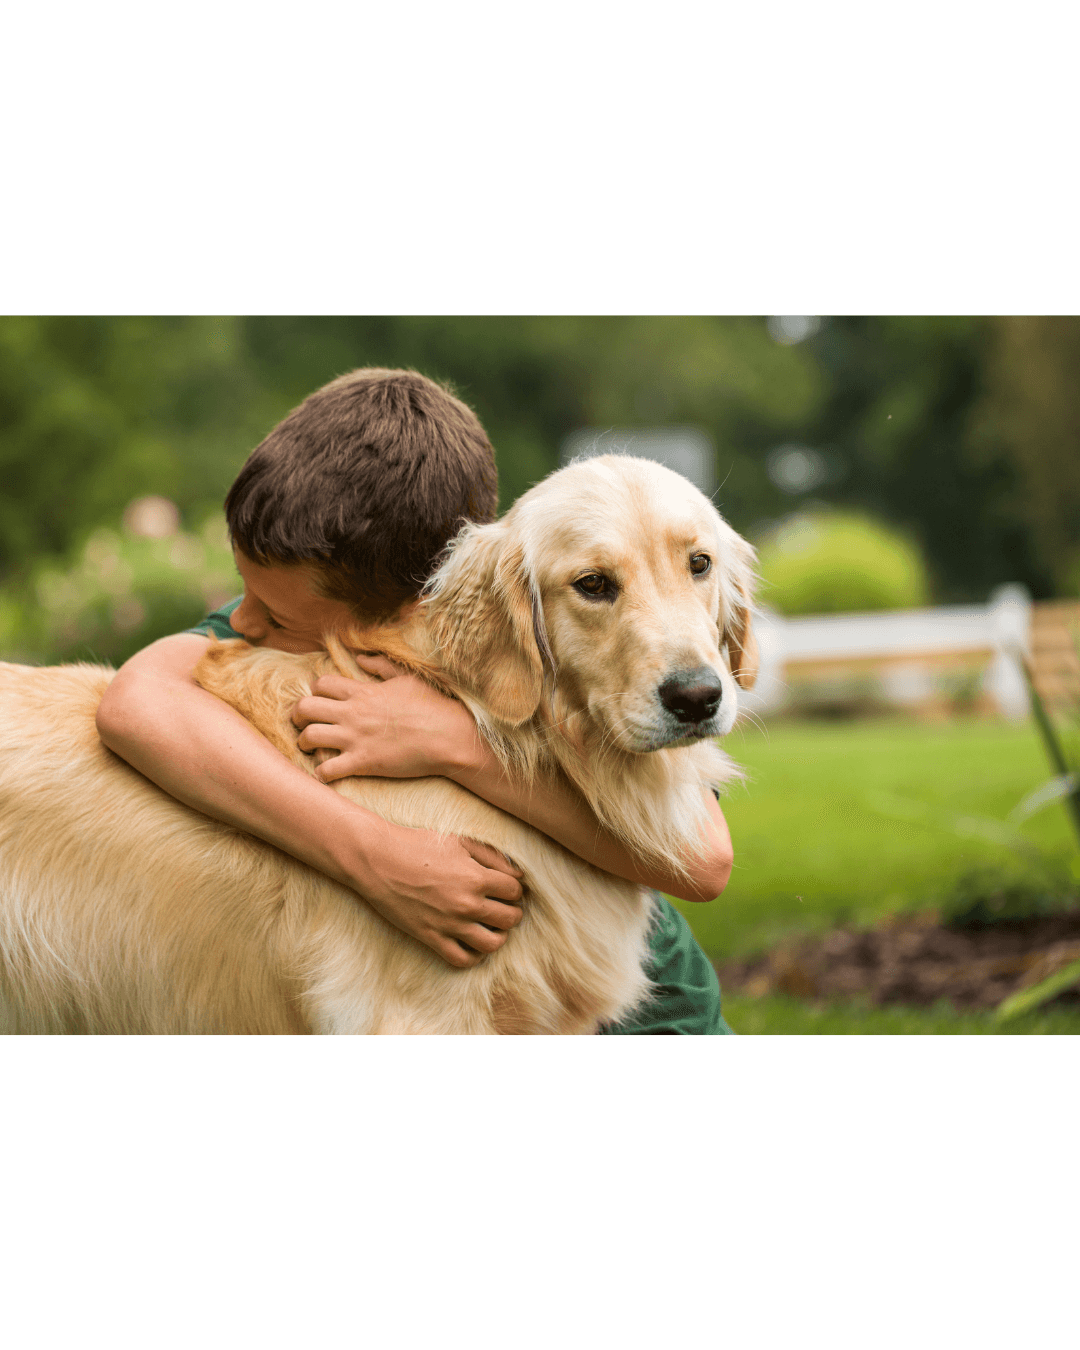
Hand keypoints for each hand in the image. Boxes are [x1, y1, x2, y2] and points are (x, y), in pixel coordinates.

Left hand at [291, 655, 480, 784]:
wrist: (449, 736)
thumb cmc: (432, 706)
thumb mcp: (406, 678)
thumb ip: (381, 666)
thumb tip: (362, 657)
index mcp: (362, 691)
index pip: (321, 684)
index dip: (315, 691)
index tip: (320, 700)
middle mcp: (352, 713)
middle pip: (304, 708)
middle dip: (297, 716)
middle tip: (302, 723)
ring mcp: (355, 738)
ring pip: (308, 737)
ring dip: (303, 743)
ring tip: (309, 747)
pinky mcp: (362, 762)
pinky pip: (327, 770)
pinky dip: (321, 773)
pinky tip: (326, 773)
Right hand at [344, 820, 524, 967]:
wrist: (378, 861)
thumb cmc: (418, 845)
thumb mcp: (460, 842)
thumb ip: (493, 857)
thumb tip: (519, 875)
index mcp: (476, 877)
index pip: (515, 891)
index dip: (514, 888)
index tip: (505, 887)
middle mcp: (467, 904)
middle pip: (510, 918)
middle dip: (511, 912)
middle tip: (501, 906)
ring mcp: (449, 924)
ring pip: (493, 944)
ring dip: (498, 936)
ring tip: (491, 927)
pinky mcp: (430, 938)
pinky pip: (462, 960)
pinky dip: (474, 956)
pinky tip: (472, 943)